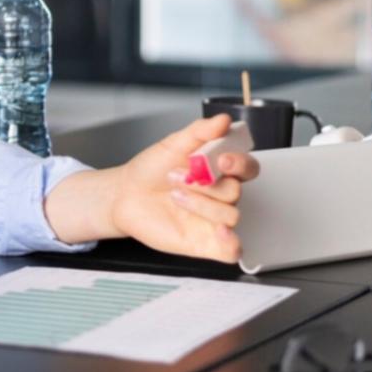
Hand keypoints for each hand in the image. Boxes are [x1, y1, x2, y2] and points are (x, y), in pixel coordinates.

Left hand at [108, 115, 260, 262]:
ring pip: (231, 215)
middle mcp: (219, 196)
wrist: (123, 195)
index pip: (248, 168)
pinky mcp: (205, 242)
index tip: (222, 160)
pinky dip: (232, 243)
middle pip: (236, 191)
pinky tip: (218, 231)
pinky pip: (232, 250)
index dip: (241, 164)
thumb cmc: (150, 171)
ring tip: (175, 196)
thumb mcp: (172, 145)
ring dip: (202, 204)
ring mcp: (214, 220)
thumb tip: (223, 120)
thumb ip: (200, 132)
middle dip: (206, 184)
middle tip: (178, 176)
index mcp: (218, 171)